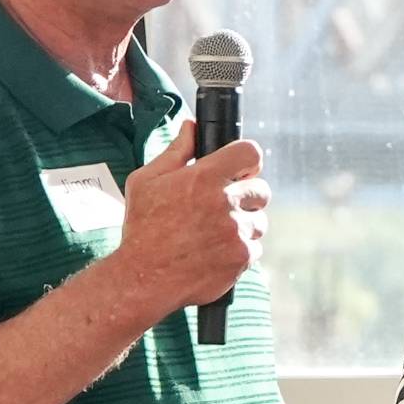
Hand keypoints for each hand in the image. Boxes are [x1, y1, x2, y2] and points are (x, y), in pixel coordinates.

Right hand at [106, 118, 267, 325]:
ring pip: (259, 221)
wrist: (143, 277)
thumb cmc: (142, 228)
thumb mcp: (146, 181)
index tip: (239, 170)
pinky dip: (240, 250)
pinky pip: (255, 247)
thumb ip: (176, 151)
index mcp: (205, 177)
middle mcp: (225, 202)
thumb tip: (191, 127)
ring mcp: (237, 232)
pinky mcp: (242, 258)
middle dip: (245, 195)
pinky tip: (215, 252)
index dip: (246, 161)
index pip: (251, 153)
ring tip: (214, 233)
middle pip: (261, 189)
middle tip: (221, 206)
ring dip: (244, 225)